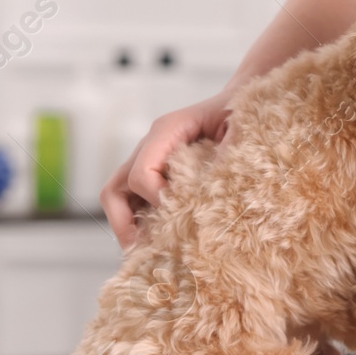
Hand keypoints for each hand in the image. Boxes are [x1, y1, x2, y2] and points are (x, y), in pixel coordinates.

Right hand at [99, 90, 232, 248]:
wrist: (238, 100)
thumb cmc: (238, 110)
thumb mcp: (239, 126)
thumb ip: (228, 152)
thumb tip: (211, 190)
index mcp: (166, 130)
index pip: (142, 174)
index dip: (155, 201)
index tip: (179, 218)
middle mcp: (151, 146)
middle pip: (115, 188)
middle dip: (122, 224)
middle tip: (142, 253)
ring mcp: (150, 159)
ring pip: (119, 197)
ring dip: (127, 227)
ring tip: (146, 254)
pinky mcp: (157, 173)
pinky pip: (135, 200)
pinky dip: (140, 223)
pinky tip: (160, 242)